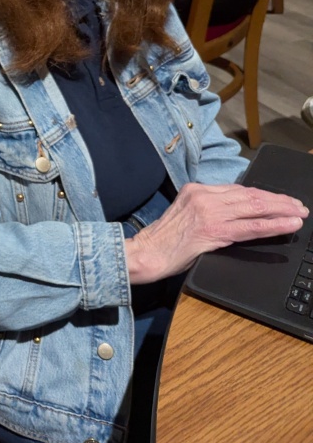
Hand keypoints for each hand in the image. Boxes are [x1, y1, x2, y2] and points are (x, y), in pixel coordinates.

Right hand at [125, 183, 306, 283]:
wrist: (146, 253)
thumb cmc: (163, 240)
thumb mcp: (184, 215)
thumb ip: (206, 209)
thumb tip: (235, 214)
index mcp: (195, 190)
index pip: (237, 189)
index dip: (263, 194)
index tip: (279, 199)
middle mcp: (203, 196)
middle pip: (250, 195)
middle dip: (278, 200)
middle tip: (298, 205)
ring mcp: (209, 212)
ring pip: (255, 207)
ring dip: (282, 210)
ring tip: (299, 213)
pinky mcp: (214, 230)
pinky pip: (251, 226)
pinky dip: (274, 225)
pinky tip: (289, 225)